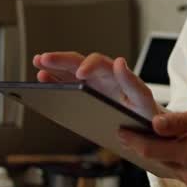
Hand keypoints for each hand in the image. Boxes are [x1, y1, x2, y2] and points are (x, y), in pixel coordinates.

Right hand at [32, 51, 158, 118]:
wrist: (147, 126)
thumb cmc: (147, 114)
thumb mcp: (145, 101)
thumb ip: (134, 84)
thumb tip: (120, 62)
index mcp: (119, 77)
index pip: (104, 65)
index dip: (91, 66)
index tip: (79, 74)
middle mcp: (106, 77)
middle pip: (82, 62)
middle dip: (63, 60)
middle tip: (46, 59)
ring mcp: (96, 84)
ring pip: (72, 70)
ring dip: (55, 64)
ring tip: (38, 61)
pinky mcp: (88, 94)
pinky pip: (69, 83)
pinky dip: (55, 79)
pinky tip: (42, 76)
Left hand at [118, 106, 186, 186]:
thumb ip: (179, 121)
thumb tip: (154, 124)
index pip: (150, 149)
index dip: (133, 141)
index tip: (121, 133)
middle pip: (159, 161)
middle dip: (149, 148)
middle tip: (140, 134)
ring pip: (172, 170)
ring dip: (169, 157)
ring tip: (173, 142)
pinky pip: (186, 179)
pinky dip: (184, 167)